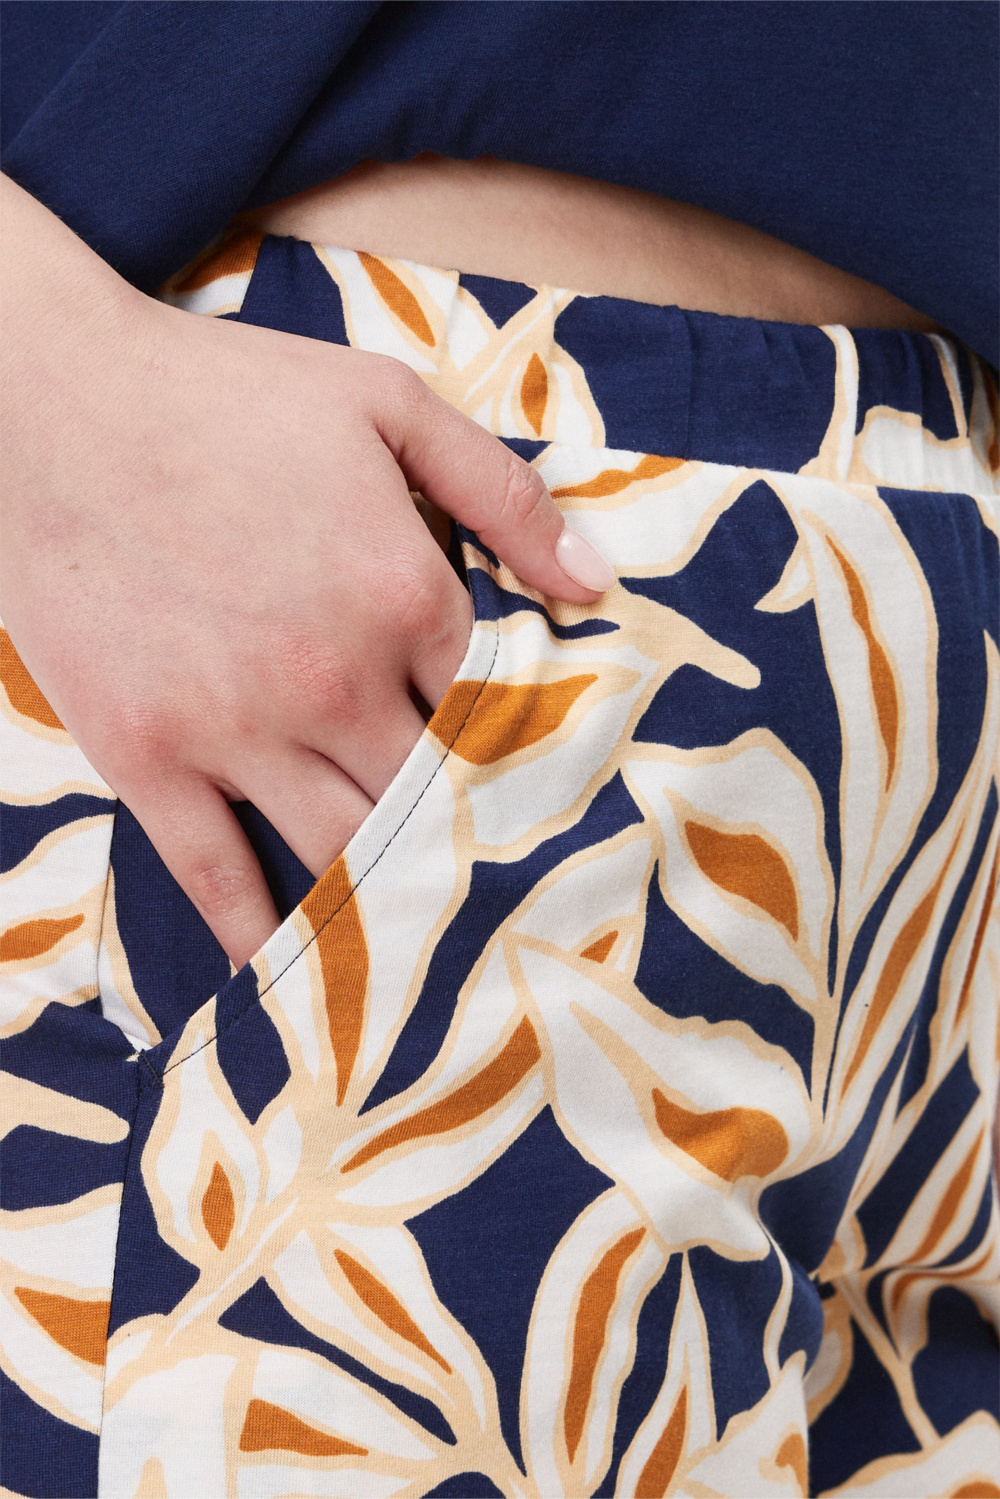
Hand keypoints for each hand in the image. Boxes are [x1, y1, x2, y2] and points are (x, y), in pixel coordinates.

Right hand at [0, 176, 612, 966]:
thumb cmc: (224, 396)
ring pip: (347, 852)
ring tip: (438, 943)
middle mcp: (331, 681)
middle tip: (515, 885)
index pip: (503, 710)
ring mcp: (234, 731)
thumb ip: (503, 495)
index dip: (530, 747)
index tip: (552, 787)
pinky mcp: (148, 761)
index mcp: (403, 594)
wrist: (45, 403)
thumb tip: (597, 586)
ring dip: (396, 896)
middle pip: (436, 796)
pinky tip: (299, 972)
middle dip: (476, 837)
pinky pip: (219, 878)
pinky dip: (265, 935)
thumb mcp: (387, 406)